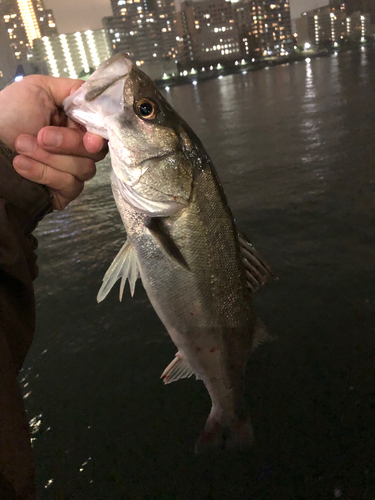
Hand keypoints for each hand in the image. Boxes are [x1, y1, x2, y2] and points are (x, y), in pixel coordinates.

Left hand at [0, 75, 107, 209]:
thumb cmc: (8, 114)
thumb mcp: (37, 88)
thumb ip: (73, 90)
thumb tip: (99, 100)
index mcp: (76, 123)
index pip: (102, 131)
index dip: (99, 136)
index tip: (89, 139)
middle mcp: (79, 148)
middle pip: (96, 152)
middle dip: (68, 143)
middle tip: (40, 135)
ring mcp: (72, 171)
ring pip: (84, 169)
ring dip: (50, 158)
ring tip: (21, 146)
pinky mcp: (64, 191)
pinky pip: (70, 185)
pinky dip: (44, 173)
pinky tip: (22, 165)